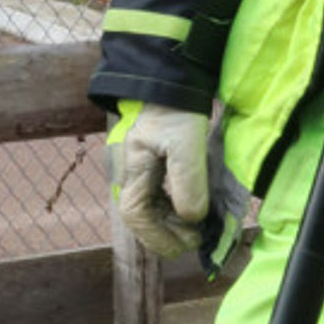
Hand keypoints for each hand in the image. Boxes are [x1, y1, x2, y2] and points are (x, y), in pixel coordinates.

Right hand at [108, 101, 210, 258]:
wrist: (170, 82)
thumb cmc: (176, 112)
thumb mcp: (186, 145)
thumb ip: (188, 184)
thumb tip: (192, 219)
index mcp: (131, 169)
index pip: (136, 216)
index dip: (160, 236)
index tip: (189, 241)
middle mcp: (126, 173)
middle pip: (140, 217)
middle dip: (167, 233)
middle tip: (198, 235)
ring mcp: (134, 169)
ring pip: (148, 209)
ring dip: (170, 223)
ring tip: (197, 225)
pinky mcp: (145, 165)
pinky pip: (154, 197)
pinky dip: (171, 209)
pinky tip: (189, 207)